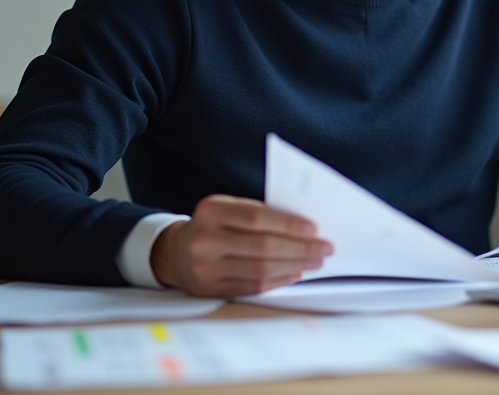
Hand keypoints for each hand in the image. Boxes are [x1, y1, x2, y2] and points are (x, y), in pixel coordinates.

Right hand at [151, 194, 332, 297]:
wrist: (175, 252)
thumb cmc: (212, 225)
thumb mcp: (226, 208)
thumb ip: (258, 213)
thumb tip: (303, 226)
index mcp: (211, 210)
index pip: (257, 217)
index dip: (288, 224)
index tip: (314, 228)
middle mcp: (205, 239)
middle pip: (263, 246)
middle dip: (300, 248)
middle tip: (324, 248)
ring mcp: (205, 268)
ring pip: (261, 270)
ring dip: (295, 266)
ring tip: (314, 261)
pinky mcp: (210, 289)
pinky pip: (253, 287)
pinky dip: (279, 280)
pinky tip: (295, 273)